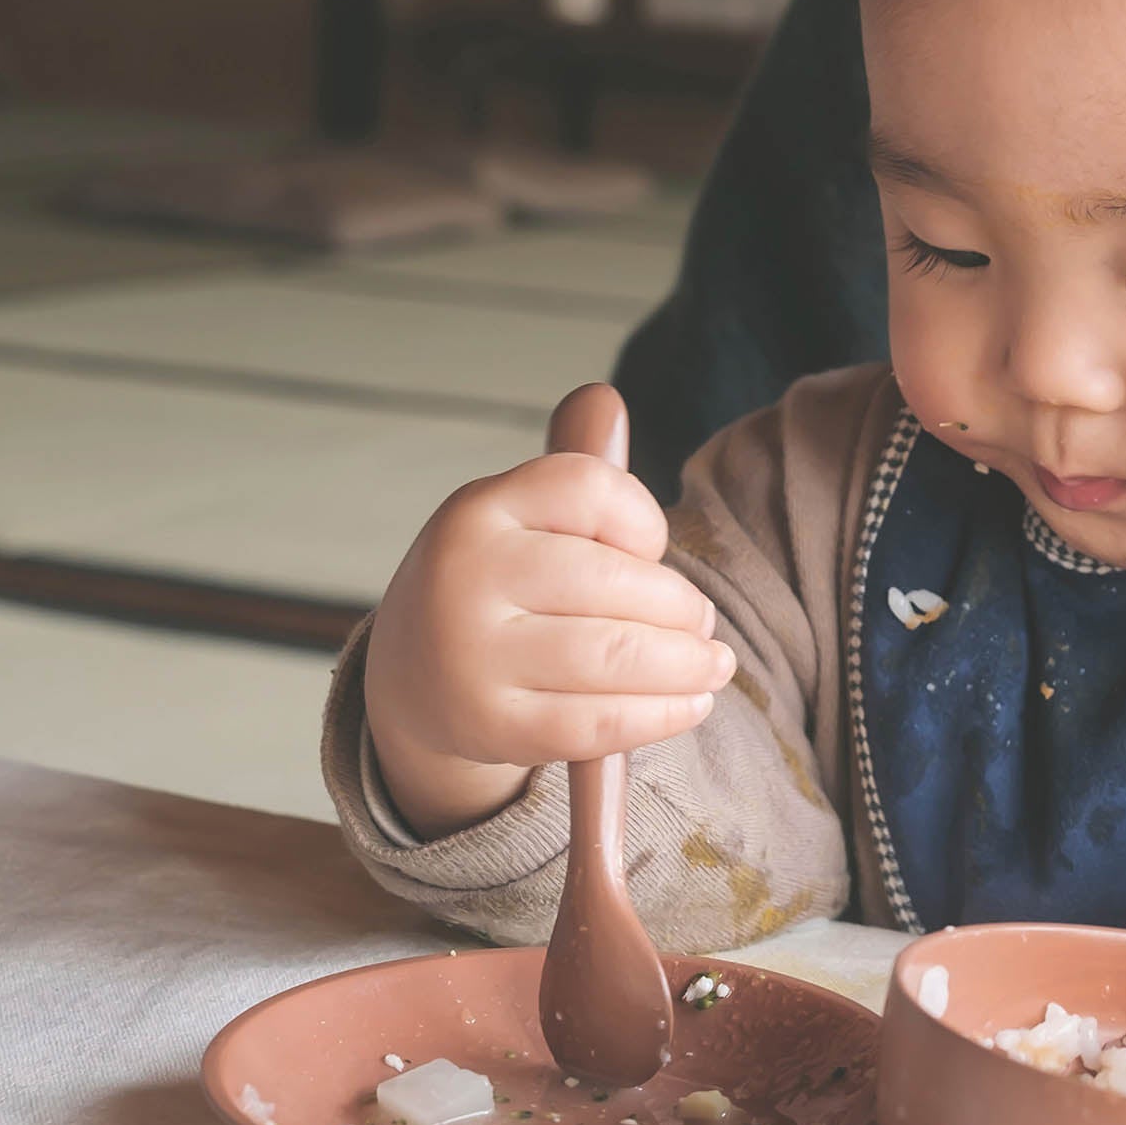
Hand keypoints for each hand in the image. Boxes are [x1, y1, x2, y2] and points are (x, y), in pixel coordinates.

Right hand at [362, 452, 733, 837]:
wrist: (412, 680)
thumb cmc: (499, 588)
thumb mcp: (519, 520)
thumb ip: (577, 480)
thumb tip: (603, 397)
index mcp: (477, 510)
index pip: (589, 488)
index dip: (643, 520)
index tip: (650, 550)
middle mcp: (464, 577)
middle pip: (615, 583)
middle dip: (682, 609)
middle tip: (705, 626)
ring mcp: (471, 656)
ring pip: (614, 656)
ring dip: (687, 664)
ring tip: (713, 665)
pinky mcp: (490, 726)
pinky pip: (599, 723)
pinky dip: (662, 713)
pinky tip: (692, 703)